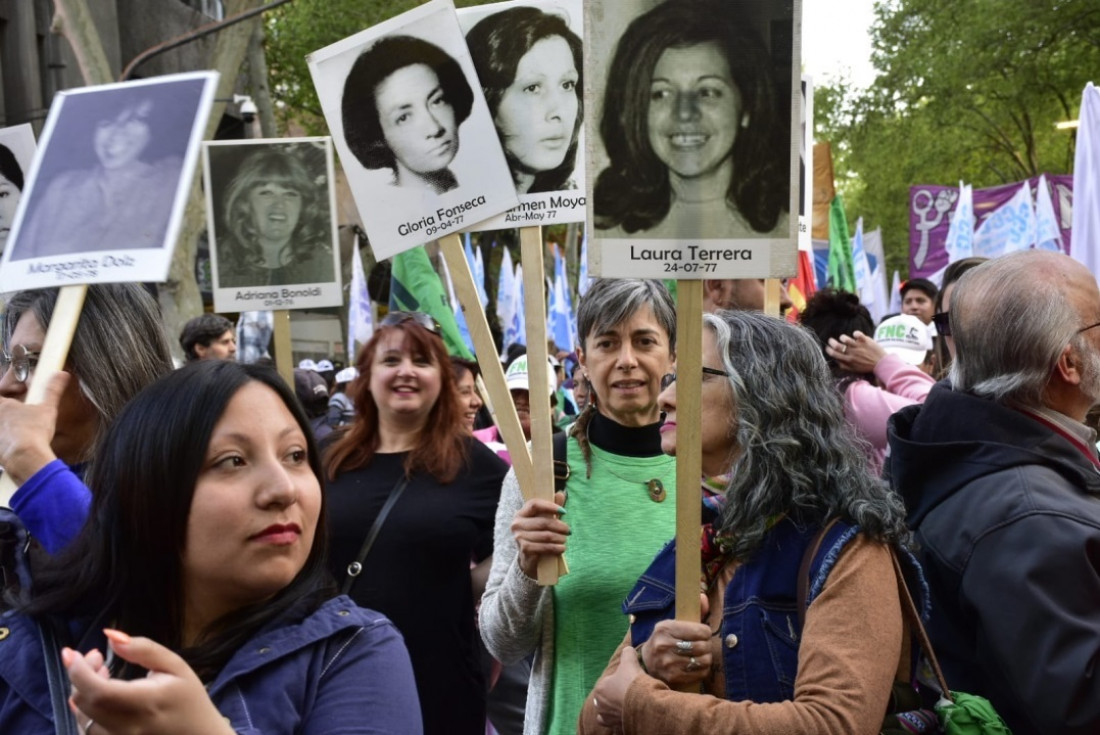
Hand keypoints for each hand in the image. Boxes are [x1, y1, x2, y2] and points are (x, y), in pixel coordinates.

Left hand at [0, 371, 67, 483]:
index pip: (1, 388)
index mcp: (2, 405)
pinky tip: (21, 437)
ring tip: (25, 421)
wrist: (26, 459)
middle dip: (11, 402)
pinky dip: (9, 434)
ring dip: (11, 419)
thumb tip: (61, 375)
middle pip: (2, 405)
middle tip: (24, 404)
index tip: (22, 388)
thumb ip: (53, 389)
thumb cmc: (32, 434)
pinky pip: (3, 436)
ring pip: (3, 421)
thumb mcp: (48, 408)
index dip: (11, 386)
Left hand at [65, 629, 234, 734]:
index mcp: (145, 703)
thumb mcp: (175, 666)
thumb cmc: (189, 699)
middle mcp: (127, 728)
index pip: (98, 690)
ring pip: (81, 717)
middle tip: (97, 658)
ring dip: (82, 692)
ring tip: (102, 675)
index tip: (71, 652)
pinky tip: (100, 698)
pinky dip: (85, 711)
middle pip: (84, 702)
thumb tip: (111, 635)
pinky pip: (87, 731)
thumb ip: (143, 649)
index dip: (77, 670)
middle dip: (80, 675)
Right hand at [511, 491, 567, 578]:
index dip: (550, 506)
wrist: (529, 559)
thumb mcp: (545, 520)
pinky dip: (555, 548)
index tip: (564, 511)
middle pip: (543, 522)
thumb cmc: (538, 535)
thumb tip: (560, 493)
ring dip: (559, 538)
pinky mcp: (524, 549)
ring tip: (565, 540)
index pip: (535, 504)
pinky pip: (544, 546)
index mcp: (521, 513)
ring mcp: (519, 537)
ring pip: (545, 535)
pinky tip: (562, 548)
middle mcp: (517, 524)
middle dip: (559, 526)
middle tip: (568, 530)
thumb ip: (552, 508)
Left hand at [592, 647, 643, 732]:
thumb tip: (627, 649)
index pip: (605, 682)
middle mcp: (599, 703)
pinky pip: (612, 722)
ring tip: (622, 703)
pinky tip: (624, 713)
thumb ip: (627, 653)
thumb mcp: (629, 661)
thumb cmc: (631, 681)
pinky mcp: (615, 725)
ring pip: (605, 711)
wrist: (641, 702)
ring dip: (611, 708)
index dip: (616, 679)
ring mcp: (607, 716)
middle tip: (625, 691)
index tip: (625, 679)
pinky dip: (616, 718)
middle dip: (612, 694)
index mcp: (599, 688)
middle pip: (604, 697)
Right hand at [638, 617, 712, 688]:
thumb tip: (704, 597)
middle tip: (703, 645)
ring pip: (704, 661)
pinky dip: (703, 669)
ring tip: (701, 655)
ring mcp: (668, 663)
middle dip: (707, 646)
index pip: (700, 631)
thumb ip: (692, 610)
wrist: (647, 661)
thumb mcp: (674, 623)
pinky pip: (700, 673)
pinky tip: (696, 665)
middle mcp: (664, 645)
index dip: (706, 632)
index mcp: (665, 628)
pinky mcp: (673, 677)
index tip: (703, 634)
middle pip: (703, 646)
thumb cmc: (665, 639)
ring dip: (706, 658)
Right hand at [825, 331, 885, 374]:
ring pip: (845, 339)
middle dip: (832, 342)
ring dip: (842, 337)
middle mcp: (851, 353)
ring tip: (843, 338)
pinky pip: (857, 334)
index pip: (834, 354)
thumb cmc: (866, 367)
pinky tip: (855, 335)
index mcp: (848, 360)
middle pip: (837, 346)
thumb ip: (844, 366)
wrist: (881, 363)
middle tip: (831, 340)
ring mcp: (858, 346)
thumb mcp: (854, 369)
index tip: (827, 347)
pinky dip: (855, 333)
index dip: (829, 350)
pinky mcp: (865, 340)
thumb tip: (836, 361)